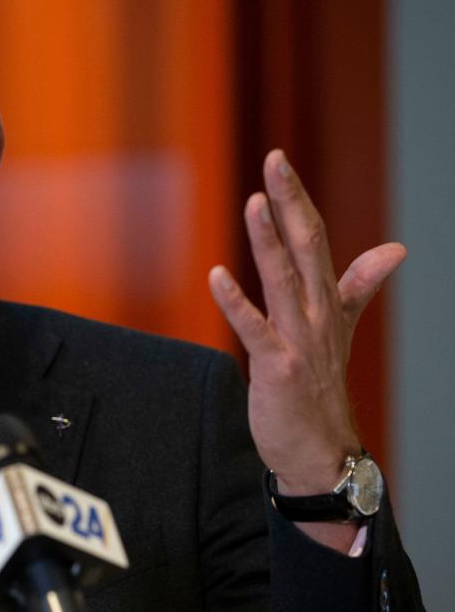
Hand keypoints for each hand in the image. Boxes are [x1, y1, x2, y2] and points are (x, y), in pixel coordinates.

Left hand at [208, 151, 404, 545]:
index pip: (313, 239)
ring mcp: (298, 340)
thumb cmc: (322, 387)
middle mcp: (315, 315)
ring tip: (256, 202)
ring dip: (269, 241)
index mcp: (326, 301)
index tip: (280, 161)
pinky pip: (255, 331)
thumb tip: (395, 248)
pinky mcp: (278, 368)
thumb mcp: (342, 329)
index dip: (297, 199)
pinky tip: (216, 276)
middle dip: (290, 203)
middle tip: (275, 160)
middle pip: (305, 248)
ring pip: (284, 281)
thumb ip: (359, 286)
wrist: (321, 451)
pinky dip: (236, 303)